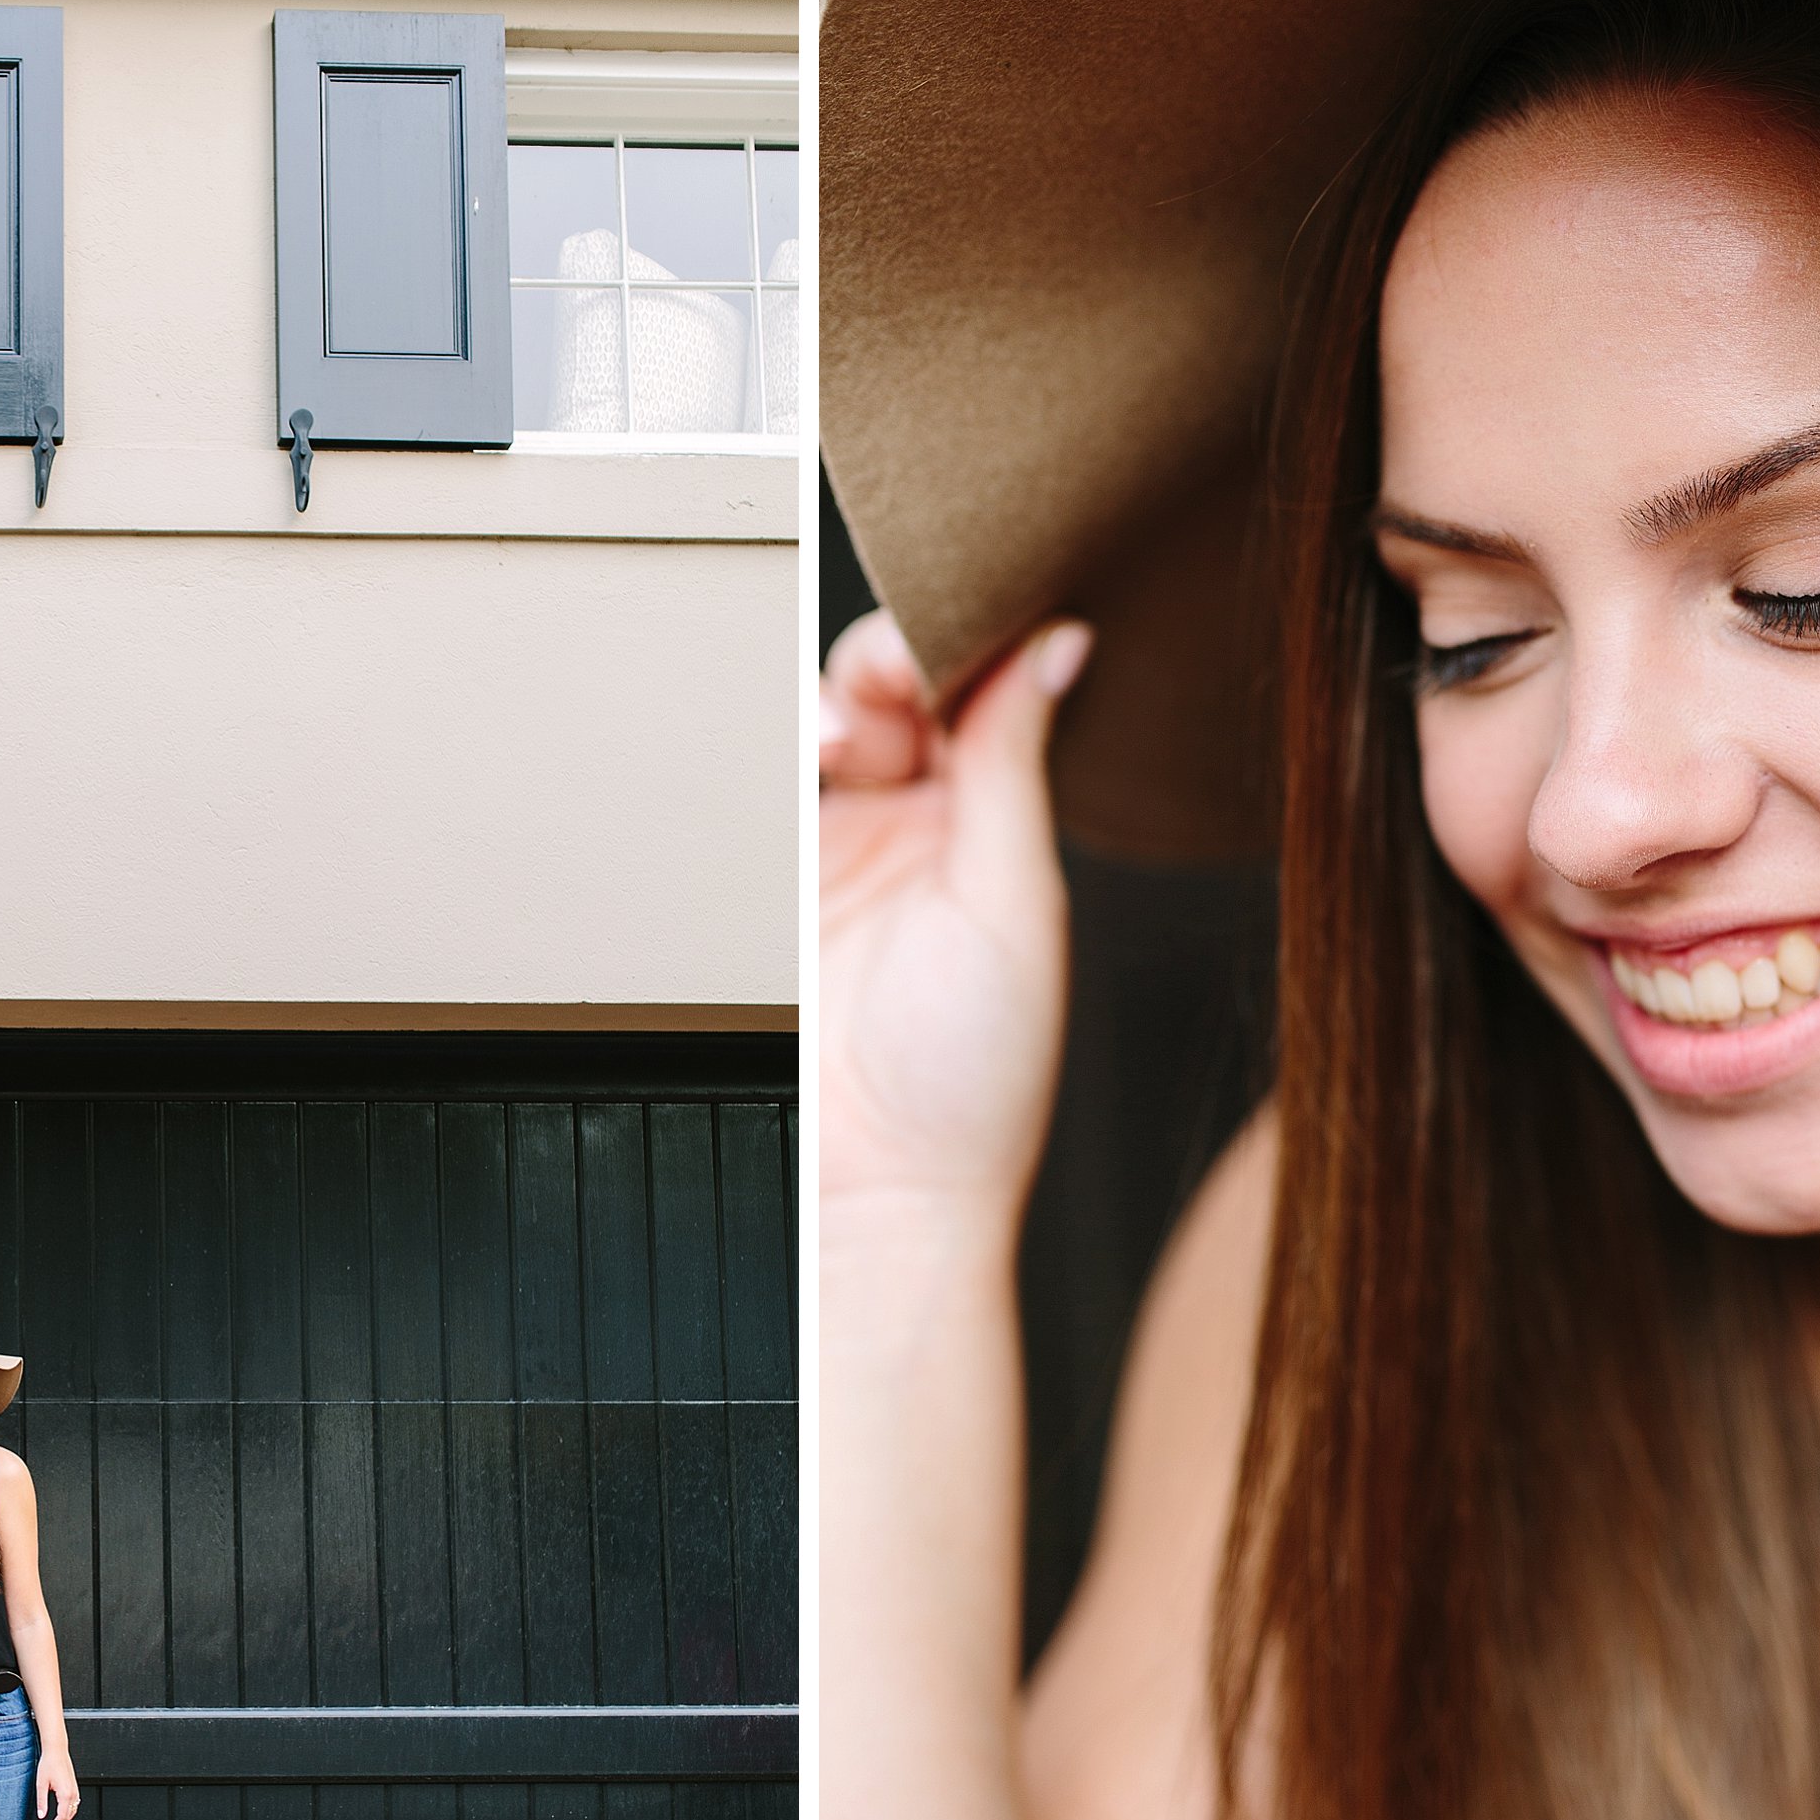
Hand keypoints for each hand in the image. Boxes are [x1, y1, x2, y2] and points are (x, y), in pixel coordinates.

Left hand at [36, 1747, 81, 1819]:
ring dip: (65, 1818)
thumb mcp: (41, 1785)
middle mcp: (73, 1792)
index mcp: (65, 1793)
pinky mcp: (75, 1786)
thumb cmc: (49, 1764)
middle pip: (69, 1815)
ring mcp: (75, 1789)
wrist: (57, 1751)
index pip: (62, 1816)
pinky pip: (75, 1803)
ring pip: (73, 1810)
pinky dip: (69, 1811)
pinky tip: (62, 1811)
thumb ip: (42, 1802)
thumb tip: (41, 1815)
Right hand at [819, 612, 1090, 1224]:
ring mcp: (837, 849)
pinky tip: (808, 757)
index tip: (967, 632)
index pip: (981, 692)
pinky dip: (777, 747)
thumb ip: (1016, 764)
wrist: (876, 1187)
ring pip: (826, 721)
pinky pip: (760, 782)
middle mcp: (918, 827)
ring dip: (838, 701)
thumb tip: (1059, 646)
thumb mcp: (1016, 900)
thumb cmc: (971, 1083)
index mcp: (995, 826)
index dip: (970, 646)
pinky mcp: (767, 879)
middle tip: (898, 687)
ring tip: (848, 738)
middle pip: (896, 688)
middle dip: (892, 663)